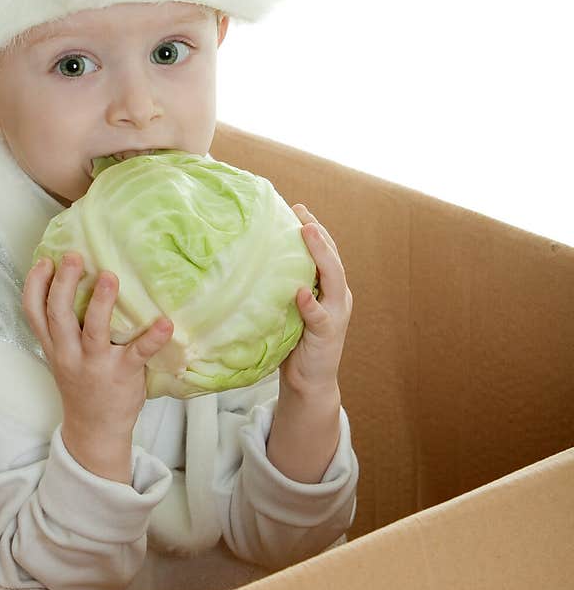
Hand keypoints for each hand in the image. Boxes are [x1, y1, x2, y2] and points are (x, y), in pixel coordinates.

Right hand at [22, 252, 173, 477]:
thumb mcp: (63, 357)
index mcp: (54, 346)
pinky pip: (137, 354)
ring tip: (109, 277)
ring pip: (93, 331)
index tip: (44, 260)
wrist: (95, 430)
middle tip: (73, 256)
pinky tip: (164, 324)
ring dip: (100, 303)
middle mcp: (69, 354)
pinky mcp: (123, 375)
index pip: (33, 313)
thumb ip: (64, 328)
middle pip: (58, 315)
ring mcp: (96, 365)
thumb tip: (74, 281)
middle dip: (62, 284)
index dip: (34, 285)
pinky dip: (152, 339)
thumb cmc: (83, 384)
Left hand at [282, 203, 353, 396]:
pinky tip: (300, 292)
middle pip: (333, 259)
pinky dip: (311, 304)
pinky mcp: (328, 335)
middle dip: (319, 234)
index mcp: (329, 289)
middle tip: (302, 214)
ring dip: (321, 256)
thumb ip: (282, 285)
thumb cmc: (294, 342)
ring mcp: (335, 315)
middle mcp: (338, 297)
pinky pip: (320, 317)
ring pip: (334, 279)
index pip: (326, 252)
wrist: (307, 382)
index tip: (298, 208)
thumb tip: (252, 259)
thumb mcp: (288, 307)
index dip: (315, 229)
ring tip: (308, 234)